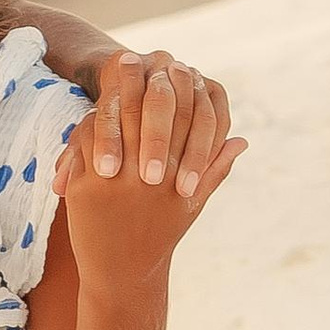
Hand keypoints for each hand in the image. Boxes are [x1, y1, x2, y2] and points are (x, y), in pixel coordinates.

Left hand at [55, 78, 243, 294]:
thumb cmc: (160, 235)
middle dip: (136, 82)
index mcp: (177, 176)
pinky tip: (92, 107)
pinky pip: (87, 143)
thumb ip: (215, 170)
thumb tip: (242, 140)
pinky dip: (90, 124)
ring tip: (115, 70)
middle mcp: (149, 177)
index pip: (176, 120)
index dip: (171, 90)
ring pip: (115, 123)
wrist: (121, 273)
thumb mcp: (191, 205)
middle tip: (132, 55)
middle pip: (141, 113)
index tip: (169, 68)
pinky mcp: (88, 189)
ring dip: (113, 94)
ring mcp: (117, 182)